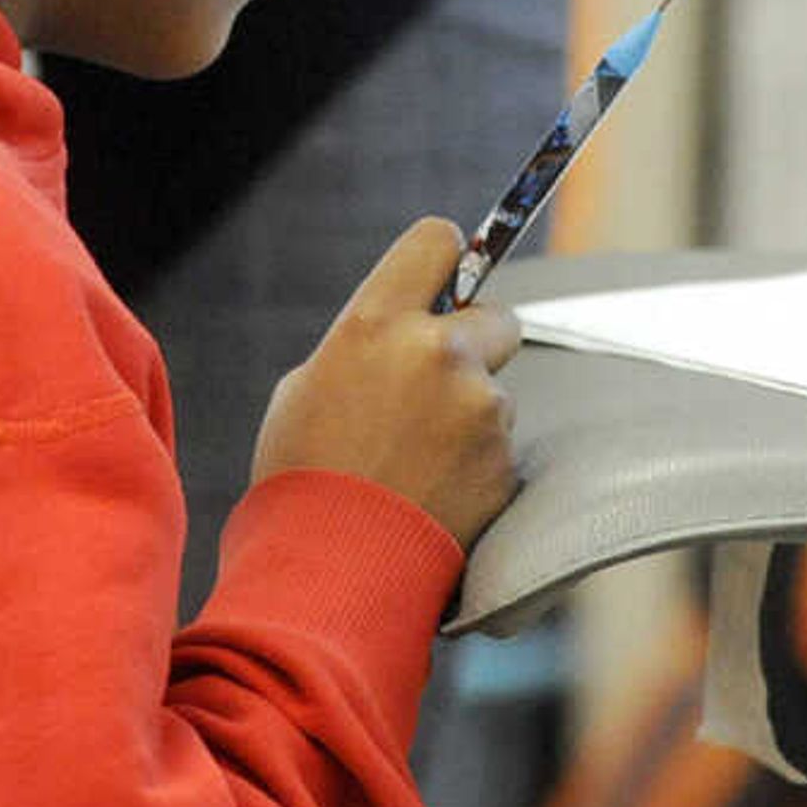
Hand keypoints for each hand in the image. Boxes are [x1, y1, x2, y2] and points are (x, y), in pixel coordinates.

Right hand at [249, 218, 522, 548]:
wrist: (332, 565)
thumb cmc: (302, 474)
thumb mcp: (307, 385)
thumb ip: (366, 345)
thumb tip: (401, 337)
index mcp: (376, 322)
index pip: (437, 240)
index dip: (444, 258)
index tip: (445, 280)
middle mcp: (436, 351)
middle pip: (496, 315)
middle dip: (477, 343)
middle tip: (441, 381)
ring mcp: (478, 407)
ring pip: (494, 392)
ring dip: (469, 415)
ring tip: (416, 460)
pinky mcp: (504, 460)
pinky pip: (499, 446)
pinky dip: (476, 464)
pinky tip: (433, 490)